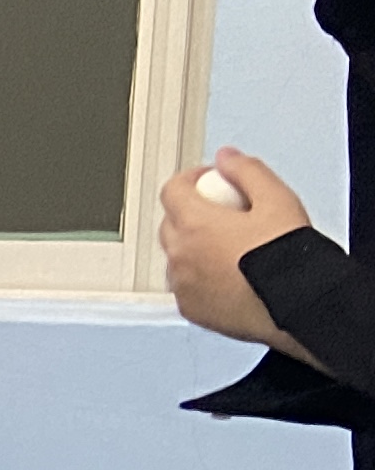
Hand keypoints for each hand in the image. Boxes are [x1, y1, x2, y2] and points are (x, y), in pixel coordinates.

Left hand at [159, 149, 314, 350]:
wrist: (298, 304)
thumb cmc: (288, 257)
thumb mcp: (277, 199)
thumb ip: (247, 171)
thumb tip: (226, 158)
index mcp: (194, 224)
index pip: (172, 189)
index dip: (192, 179)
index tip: (211, 180)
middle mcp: (180, 256)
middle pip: (171, 223)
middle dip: (193, 212)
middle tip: (227, 214)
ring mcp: (182, 285)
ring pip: (177, 257)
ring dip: (195, 247)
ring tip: (233, 247)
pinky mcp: (191, 310)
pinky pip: (186, 286)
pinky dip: (200, 277)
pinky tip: (230, 275)